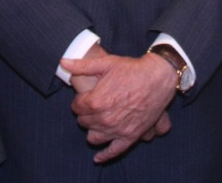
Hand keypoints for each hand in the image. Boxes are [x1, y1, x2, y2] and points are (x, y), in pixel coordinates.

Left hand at [60, 50, 175, 162]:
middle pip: (84, 122)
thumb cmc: (132, 69)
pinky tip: (98, 158)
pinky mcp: (130, 136)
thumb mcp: (106, 63)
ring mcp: (117, 130)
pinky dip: (104, 155)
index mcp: (96, 101)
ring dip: (93, 130)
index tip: (85, 96)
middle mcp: (104, 119)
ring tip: (97, 121)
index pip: (76, 107)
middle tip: (93, 105)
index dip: (79, 100)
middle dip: (85, 114)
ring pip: (94, 137)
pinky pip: (113, 151)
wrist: (158, 77)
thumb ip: (82, 66)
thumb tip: (63, 62)